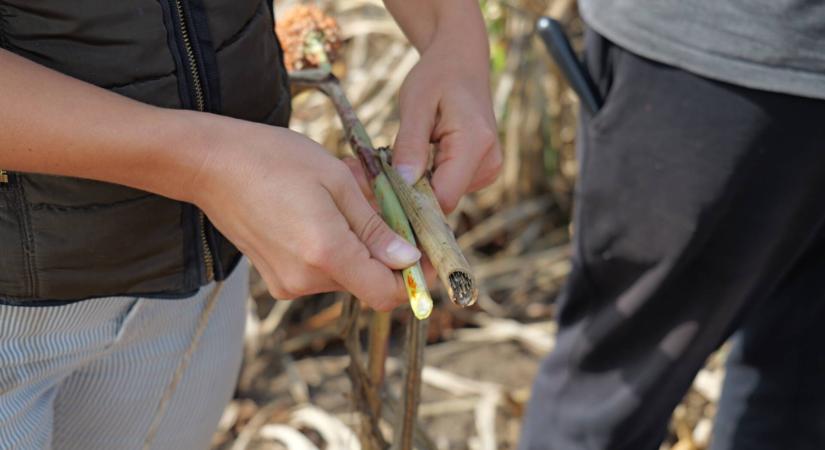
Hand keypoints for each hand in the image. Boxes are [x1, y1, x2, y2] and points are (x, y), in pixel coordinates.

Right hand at [189, 115, 420, 309]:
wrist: (209, 164)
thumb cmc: (272, 159)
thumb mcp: (336, 181)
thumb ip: (374, 226)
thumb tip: (407, 258)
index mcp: (326, 253)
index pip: (386, 293)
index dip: (413, 279)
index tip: (424, 254)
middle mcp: (306, 279)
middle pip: (368, 282)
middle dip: (386, 250)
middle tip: (385, 207)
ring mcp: (288, 283)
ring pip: (346, 274)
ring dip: (358, 243)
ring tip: (346, 199)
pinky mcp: (276, 278)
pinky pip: (321, 270)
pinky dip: (334, 246)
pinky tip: (322, 210)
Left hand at [390, 23, 501, 213]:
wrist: (461, 62)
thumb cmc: (437, 76)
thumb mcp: (415, 104)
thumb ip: (410, 145)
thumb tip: (403, 183)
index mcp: (475, 145)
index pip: (444, 197)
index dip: (411, 202)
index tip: (380, 192)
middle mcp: (488, 163)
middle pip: (443, 200)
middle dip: (407, 193)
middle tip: (375, 174)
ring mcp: (488, 170)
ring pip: (443, 197)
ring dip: (415, 186)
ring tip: (395, 160)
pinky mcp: (481, 172)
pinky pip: (447, 186)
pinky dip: (426, 179)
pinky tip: (413, 160)